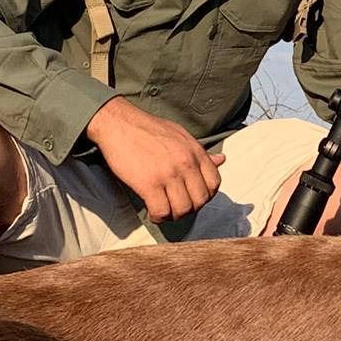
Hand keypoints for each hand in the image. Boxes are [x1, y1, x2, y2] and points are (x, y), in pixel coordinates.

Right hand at [86, 98, 223, 221]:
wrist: (119, 123)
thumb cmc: (148, 129)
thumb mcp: (180, 136)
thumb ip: (200, 152)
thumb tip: (221, 161)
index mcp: (195, 151)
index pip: (214, 183)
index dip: (205, 195)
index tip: (193, 197)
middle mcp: (185, 163)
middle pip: (200, 200)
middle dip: (190, 208)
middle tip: (177, 207)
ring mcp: (168, 174)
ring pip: (183, 209)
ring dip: (174, 215)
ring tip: (164, 210)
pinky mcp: (149, 184)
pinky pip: (162, 211)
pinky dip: (158, 217)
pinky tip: (153, 212)